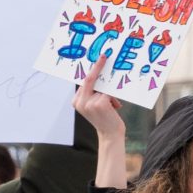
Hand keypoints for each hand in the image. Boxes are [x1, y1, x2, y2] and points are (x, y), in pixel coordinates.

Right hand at [72, 58, 128, 187]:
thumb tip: (103, 75)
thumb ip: (95, 93)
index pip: (83, 81)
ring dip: (110, 93)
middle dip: (98, 67)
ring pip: (102, 87)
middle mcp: (80, 102)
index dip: (91, 69)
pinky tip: (116, 106)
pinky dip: (114, 98)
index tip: (98, 58)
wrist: (111, 135)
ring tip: (113, 104)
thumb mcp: (96, 105)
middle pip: (89, 79)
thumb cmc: (106, 119)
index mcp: (76, 101)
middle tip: (104, 56)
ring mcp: (89, 103)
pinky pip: (108, 93)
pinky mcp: (100, 104)